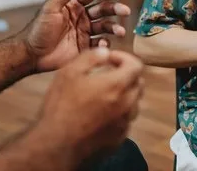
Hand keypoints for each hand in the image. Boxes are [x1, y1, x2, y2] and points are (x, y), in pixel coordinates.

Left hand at [22, 0, 131, 72]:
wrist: (32, 54)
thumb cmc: (38, 29)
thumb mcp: (50, 7)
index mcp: (73, 5)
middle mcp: (81, 17)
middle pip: (103, 10)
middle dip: (115, 9)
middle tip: (125, 11)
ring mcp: (84, 33)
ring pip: (105, 27)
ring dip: (114, 27)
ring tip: (120, 31)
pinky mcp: (85, 48)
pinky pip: (100, 44)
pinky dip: (105, 43)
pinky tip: (103, 44)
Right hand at [37, 48, 143, 164]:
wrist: (57, 144)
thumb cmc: (61, 106)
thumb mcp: (69, 72)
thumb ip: (91, 57)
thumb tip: (106, 52)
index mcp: (117, 85)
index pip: (136, 65)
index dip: (124, 58)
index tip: (110, 59)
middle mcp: (127, 104)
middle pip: (139, 83)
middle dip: (126, 74)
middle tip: (108, 73)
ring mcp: (125, 123)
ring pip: (134, 103)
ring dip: (125, 93)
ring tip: (105, 93)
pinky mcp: (119, 138)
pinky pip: (126, 120)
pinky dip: (120, 111)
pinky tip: (103, 112)